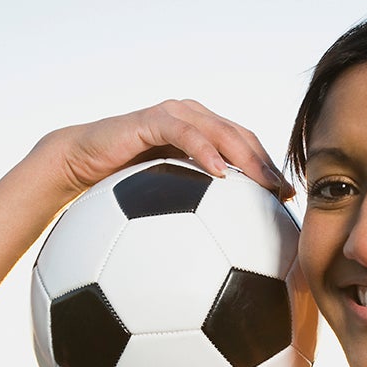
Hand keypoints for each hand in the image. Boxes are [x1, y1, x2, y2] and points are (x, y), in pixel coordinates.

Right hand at [36, 99, 294, 200]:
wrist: (77, 166)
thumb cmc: (118, 192)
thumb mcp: (162, 203)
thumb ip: (192, 212)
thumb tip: (222, 251)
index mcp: (200, 132)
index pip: (245, 146)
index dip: (269, 168)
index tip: (289, 198)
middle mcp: (191, 118)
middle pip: (242, 136)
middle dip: (266, 164)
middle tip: (285, 192)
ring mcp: (173, 115)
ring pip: (221, 131)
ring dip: (246, 157)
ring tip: (264, 183)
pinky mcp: (152, 120)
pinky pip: (185, 134)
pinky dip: (205, 151)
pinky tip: (220, 175)